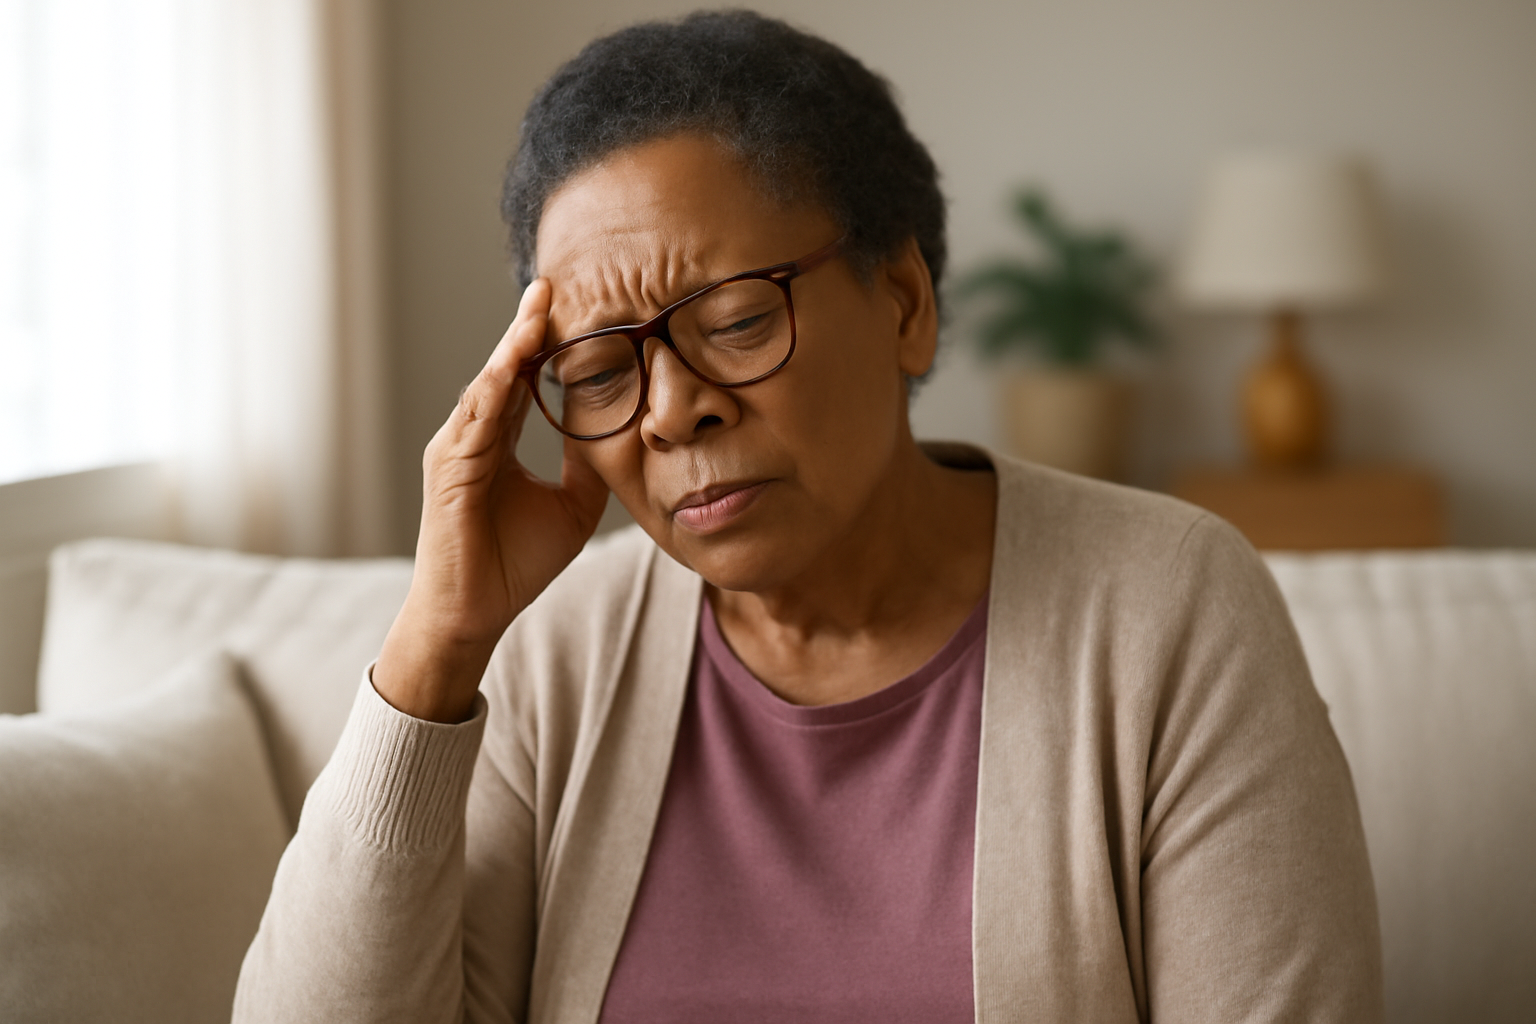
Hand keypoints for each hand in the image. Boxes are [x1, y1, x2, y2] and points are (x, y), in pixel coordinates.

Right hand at [374, 280, 609, 721]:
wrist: (476, 614)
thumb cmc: (516, 564)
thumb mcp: (573, 506)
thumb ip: (588, 464)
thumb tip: (618, 426)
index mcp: (498, 441)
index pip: (522, 379)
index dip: (543, 344)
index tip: (570, 306)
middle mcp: (472, 437)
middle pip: (502, 370)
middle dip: (526, 328)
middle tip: (550, 285)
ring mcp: (455, 451)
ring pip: (487, 387)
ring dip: (510, 349)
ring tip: (536, 312)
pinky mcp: (447, 472)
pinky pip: (474, 423)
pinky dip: (493, 392)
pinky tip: (511, 368)